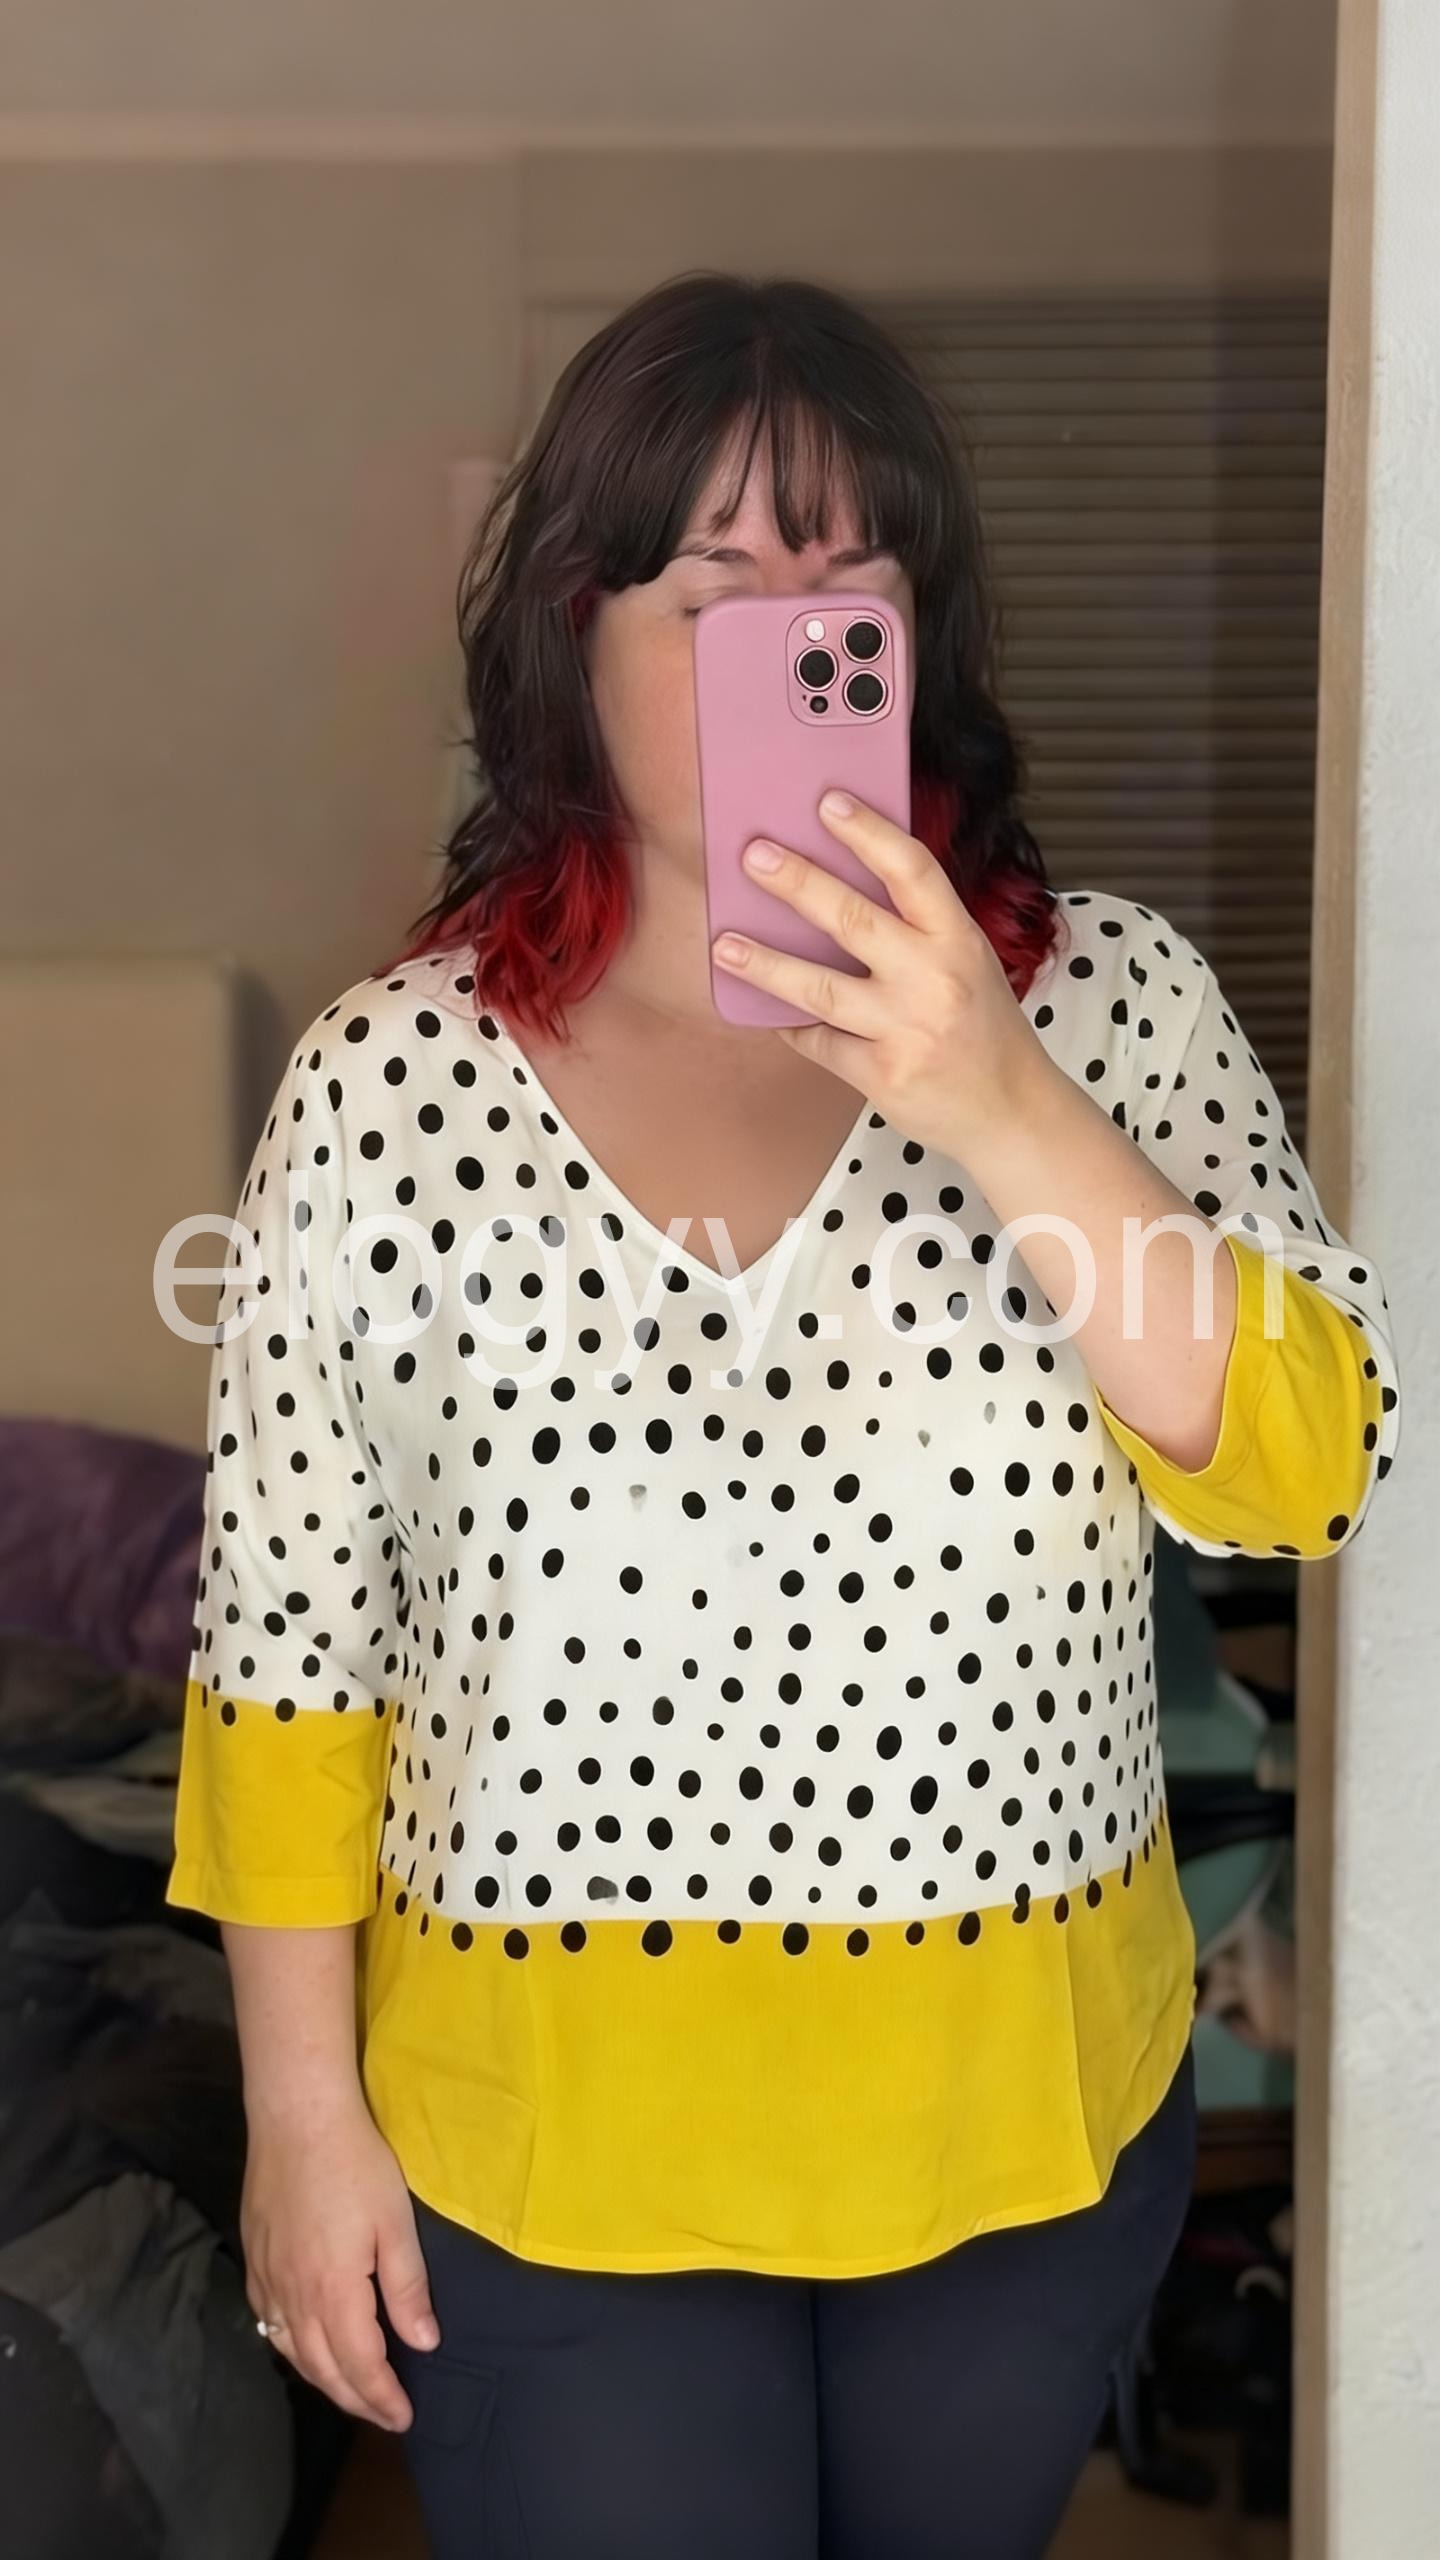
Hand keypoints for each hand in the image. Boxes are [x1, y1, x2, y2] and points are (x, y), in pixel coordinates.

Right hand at [241, 2090, 438, 2430]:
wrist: (297, 2118)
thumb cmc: (355, 2164)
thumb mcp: (396, 2223)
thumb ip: (407, 2288)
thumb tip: (423, 2343)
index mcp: (333, 2293)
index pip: (360, 2366)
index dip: (382, 2397)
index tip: (404, 2417)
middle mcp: (293, 2298)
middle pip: (323, 2369)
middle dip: (356, 2398)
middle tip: (384, 2414)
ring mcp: (268, 2281)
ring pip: (292, 2352)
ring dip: (324, 2379)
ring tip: (352, 2389)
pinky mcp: (254, 2261)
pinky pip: (269, 2325)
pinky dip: (291, 2349)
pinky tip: (305, 2346)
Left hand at [710, 788, 1057, 1162]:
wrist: (1011, 1111)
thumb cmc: (984, 1032)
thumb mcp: (969, 964)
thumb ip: (918, 929)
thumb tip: (839, 887)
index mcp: (958, 940)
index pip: (912, 870)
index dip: (868, 832)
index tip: (827, 803)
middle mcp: (934, 978)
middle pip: (853, 919)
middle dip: (797, 883)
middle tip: (754, 857)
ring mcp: (906, 1029)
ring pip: (820, 988)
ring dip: (766, 964)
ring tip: (726, 946)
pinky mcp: (882, 1074)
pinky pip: (820, 1043)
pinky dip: (793, 1026)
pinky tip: (771, 1013)